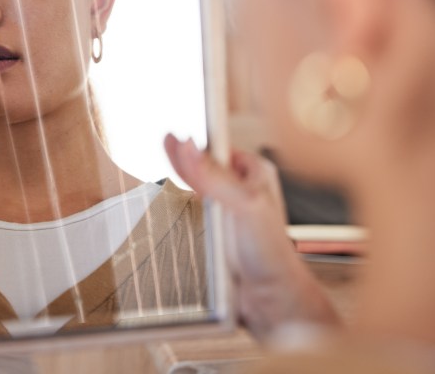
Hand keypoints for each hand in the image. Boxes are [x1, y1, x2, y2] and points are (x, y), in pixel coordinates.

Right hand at [165, 134, 338, 339]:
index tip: (173, 135)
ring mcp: (228, 208)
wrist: (270, 299)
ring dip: (181, 179)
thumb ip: (214, 176)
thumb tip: (188, 147)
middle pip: (203, 165)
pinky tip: (172, 190)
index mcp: (255, 172)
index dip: (195, 142)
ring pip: (197, 186)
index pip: (217, 148)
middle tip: (163, 140)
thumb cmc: (270, 252)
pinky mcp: (216, 229)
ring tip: (165, 155)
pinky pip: (193, 209)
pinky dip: (180, 201)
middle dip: (184, 158)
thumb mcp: (243, 205)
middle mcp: (242, 187)